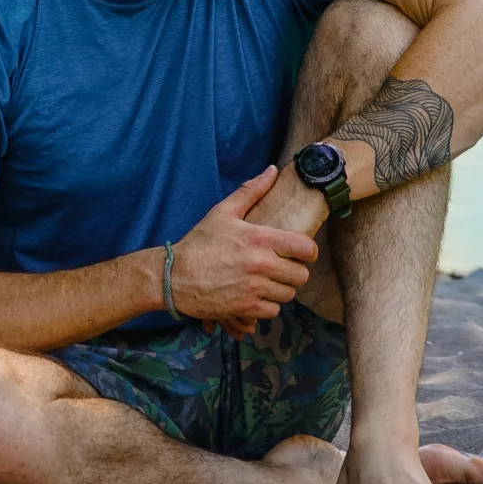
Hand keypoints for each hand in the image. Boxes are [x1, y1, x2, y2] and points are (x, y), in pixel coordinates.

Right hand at [170, 167, 317, 339]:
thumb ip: (251, 191)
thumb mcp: (223, 212)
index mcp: (259, 239)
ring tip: (268, 282)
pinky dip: (267, 306)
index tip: (301, 252)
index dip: (308, 251)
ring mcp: (253, 289)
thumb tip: (272, 171)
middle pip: (301, 276)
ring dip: (280, 290)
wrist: (174, 277)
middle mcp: (260, 265)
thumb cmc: (199, 243)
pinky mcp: (245, 308)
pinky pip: (272, 312)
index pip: (305, 248)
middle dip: (294, 272)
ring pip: (288, 295)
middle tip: (282, 268)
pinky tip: (256, 296)